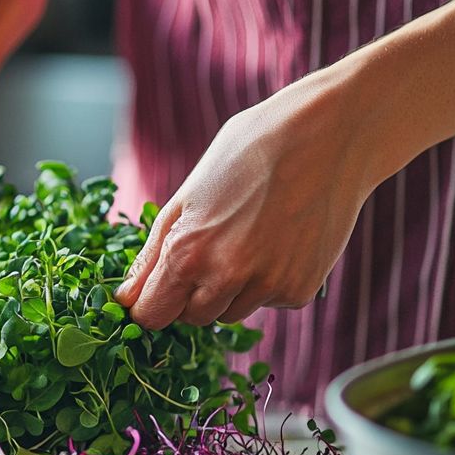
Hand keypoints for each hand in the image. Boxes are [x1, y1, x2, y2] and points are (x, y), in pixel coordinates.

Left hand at [114, 65, 379, 327]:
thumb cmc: (249, 153)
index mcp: (187, 253)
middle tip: (210, 247)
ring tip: (248, 237)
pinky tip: (279, 240)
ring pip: (231, 314)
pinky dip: (268, 282)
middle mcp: (226, 278)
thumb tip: (127, 299)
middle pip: (192, 318)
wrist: (328, 136)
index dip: (151, 304)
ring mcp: (267, 287)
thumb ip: (153, 255)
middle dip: (191, 295)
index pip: (152, 315)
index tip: (157, 290)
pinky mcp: (301, 290)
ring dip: (230, 290)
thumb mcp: (186, 196)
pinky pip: (269, 301)